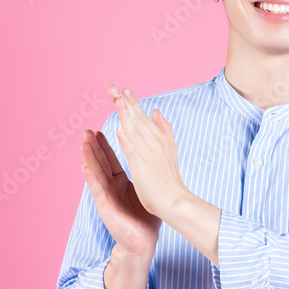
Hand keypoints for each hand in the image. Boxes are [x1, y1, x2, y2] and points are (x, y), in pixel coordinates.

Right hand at [80, 127, 160, 260]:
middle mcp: (111, 188)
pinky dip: (91, 179)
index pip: (110, 160)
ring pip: (96, 174)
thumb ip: (144, 173)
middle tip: (86, 131)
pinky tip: (85, 168)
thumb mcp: (145, 190)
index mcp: (121, 183)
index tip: (98, 130)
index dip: (104, 145)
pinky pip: (97, 191)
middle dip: (93, 147)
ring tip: (83, 144)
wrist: (143, 242)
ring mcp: (107, 197)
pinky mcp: (105, 208)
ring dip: (89, 159)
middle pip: (101, 163)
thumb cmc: (146, 219)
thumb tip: (152, 159)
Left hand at [109, 85, 186, 219]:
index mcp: (158, 139)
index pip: (142, 117)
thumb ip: (163, 129)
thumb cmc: (170, 179)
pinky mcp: (143, 167)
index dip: (132, 103)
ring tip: (116, 100)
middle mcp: (154, 143)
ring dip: (126, 115)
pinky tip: (120, 130)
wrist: (176, 201)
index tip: (123, 89)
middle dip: (125, 102)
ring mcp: (149, 154)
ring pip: (135, 131)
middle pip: (137, 119)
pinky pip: (134, 152)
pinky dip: (128, 141)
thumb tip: (156, 110)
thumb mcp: (169, 148)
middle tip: (112, 87)